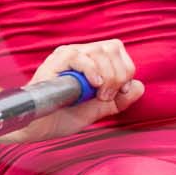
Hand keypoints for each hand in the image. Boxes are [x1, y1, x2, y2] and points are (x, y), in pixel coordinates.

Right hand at [0, 39, 143, 142]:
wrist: (35, 127)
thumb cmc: (60, 117)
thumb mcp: (97, 110)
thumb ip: (118, 100)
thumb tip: (140, 86)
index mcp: (91, 61)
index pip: (118, 50)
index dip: (126, 71)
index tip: (118, 93)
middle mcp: (80, 53)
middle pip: (113, 47)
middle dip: (119, 74)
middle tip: (107, 96)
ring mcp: (67, 55)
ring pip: (100, 50)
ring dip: (107, 76)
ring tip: (97, 95)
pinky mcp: (55, 62)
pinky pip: (80, 56)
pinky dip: (92, 71)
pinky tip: (93, 86)